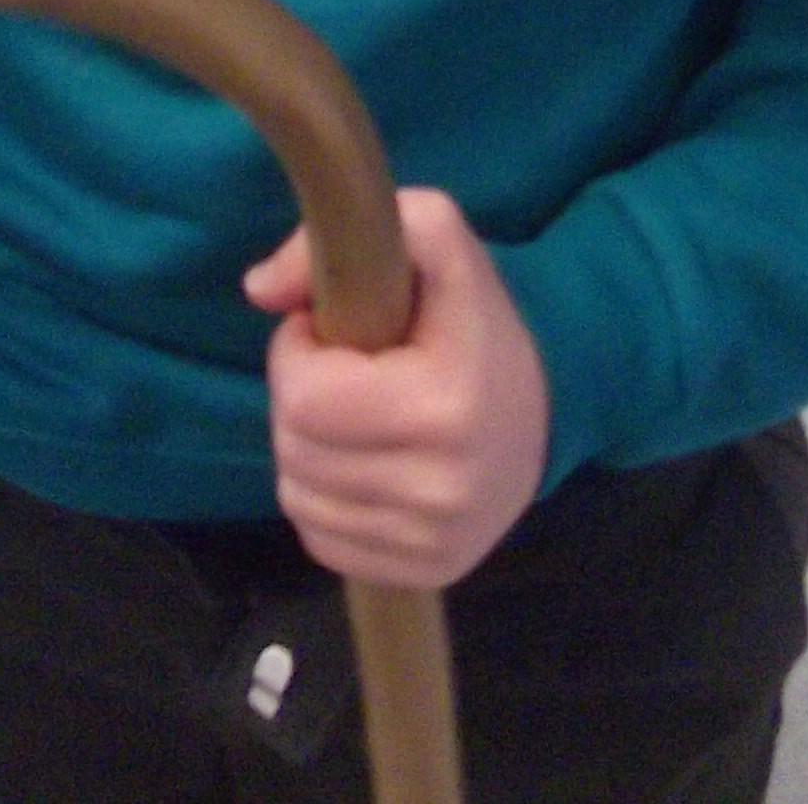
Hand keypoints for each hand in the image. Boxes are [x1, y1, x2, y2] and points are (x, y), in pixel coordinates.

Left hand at [245, 188, 548, 589]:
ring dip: (306, 450)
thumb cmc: (477, 319)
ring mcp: (433, 540)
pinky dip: (324, 499)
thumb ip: (339, 237)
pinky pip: (321, 540)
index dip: (298, 354)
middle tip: (342, 375)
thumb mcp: (431, 236)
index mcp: (444, 406)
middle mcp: (441, 488)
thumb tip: (259, 289)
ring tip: (352, 417)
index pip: (304, 399)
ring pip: (298, 498)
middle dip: (300, 399)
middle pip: (295, 450)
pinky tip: (360, 464)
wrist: (548, 406)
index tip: (329, 334)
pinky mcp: (424, 571)